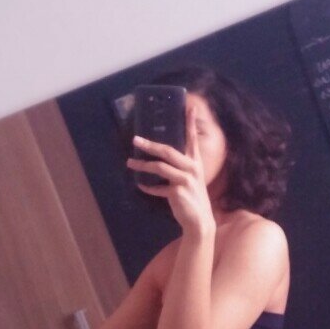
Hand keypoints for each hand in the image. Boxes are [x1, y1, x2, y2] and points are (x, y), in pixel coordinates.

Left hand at [127, 107, 215, 236]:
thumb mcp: (190, 179)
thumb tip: (160, 158)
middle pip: (168, 151)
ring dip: (142, 165)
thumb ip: (178, 167)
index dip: (190, 123)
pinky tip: (141, 186)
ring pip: (159, 167)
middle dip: (150, 144)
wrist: (200, 221)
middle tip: (135, 140)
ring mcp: (185, 180)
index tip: (188, 107)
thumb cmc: (192, 198)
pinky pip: (157, 187)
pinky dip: (148, 187)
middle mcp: (192, 168)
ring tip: (129, 163)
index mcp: (195, 162)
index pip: (192, 139)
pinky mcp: (177, 192)